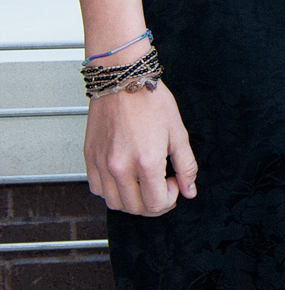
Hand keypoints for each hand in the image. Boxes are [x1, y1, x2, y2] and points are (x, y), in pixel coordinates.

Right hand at [83, 80, 197, 216]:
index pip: (156, 204)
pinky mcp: (89, 159)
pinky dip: (113, 191)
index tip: (175, 182)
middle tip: (163, 184)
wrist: (123, 81)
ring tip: (145, 181)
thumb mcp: (178, 132)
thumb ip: (186, 166)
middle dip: (154, 203)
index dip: (171, 198)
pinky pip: (97, 190)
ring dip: (133, 200)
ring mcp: (101, 165)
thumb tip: (190, 190)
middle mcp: (119, 167)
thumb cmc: (151, 101)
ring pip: (115, 203)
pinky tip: (126, 176)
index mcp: (146, 162)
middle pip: (136, 209)